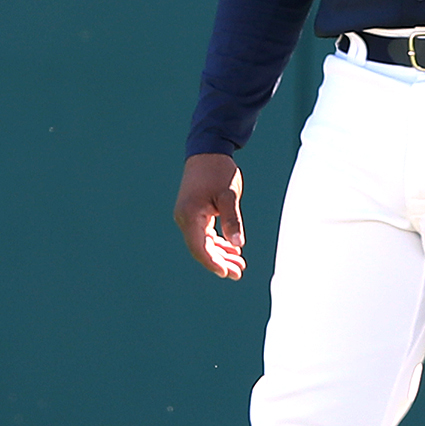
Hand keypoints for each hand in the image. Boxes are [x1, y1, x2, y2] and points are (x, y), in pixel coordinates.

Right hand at [176, 153, 245, 278]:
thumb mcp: (229, 195)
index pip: (199, 248)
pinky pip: (205, 234)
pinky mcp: (195, 213)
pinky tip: (232, 250)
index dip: (213, 263)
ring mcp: (189, 216)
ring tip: (239, 265)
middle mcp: (185, 219)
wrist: (208, 152)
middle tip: (238, 274)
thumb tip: (237, 244)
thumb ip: (232, 220)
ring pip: (203, 243)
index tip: (227, 273)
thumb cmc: (218, 172)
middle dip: (219, 262)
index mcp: (190, 216)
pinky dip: (218, 243)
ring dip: (220, 254)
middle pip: (201, 248)